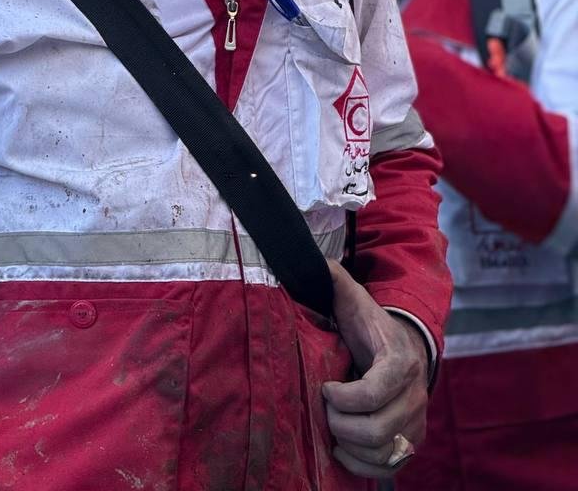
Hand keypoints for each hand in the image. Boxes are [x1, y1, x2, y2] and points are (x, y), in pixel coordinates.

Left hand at [322, 260, 428, 479]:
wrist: (406, 345)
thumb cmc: (372, 325)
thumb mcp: (355, 299)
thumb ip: (335, 280)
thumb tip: (314, 263)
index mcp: (399, 361)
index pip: (375, 391)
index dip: (344, 397)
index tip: (325, 387)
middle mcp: (414, 395)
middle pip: (377, 429)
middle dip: (341, 424)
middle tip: (325, 409)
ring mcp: (416, 422)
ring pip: (383, 452)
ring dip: (350, 446)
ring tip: (332, 427)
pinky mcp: (411, 442)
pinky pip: (389, 467)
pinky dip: (361, 465)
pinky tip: (342, 450)